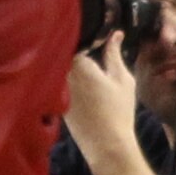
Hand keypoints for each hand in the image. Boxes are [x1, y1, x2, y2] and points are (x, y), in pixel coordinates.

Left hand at [62, 41, 142, 167]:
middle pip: (64, 48)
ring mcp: (55, 86)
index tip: (97, 29)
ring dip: (69, 58)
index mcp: (78, 63)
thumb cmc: (119, 112)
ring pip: (59, 63)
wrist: (106, 145)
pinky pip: (56, 77)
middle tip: (92, 42)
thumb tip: (114, 34)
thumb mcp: (122, 79)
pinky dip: (65, 74)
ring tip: (88, 60)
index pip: (77, 36)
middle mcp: (62, 72)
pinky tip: (81, 80)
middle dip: (76, 43)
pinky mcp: (53, 98)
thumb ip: (114, 54)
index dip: (86, 32)